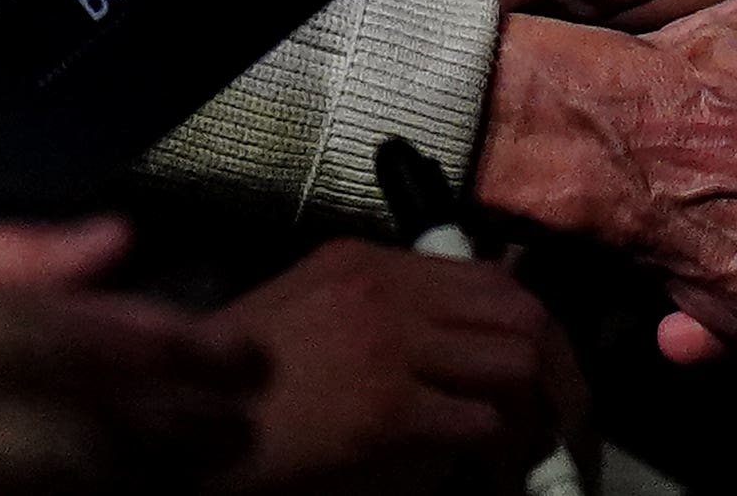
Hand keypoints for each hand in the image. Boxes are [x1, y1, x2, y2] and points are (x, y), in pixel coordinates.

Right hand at [199, 241, 571, 495]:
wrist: (170, 426)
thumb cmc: (232, 384)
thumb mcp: (308, 313)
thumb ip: (382, 310)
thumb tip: (462, 328)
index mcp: (369, 263)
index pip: (491, 277)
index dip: (534, 327)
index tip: (548, 371)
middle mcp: (388, 291)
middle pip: (521, 313)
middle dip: (559, 369)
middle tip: (566, 421)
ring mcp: (389, 348)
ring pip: (517, 363)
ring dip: (541, 414)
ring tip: (536, 455)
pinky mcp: (385, 411)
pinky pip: (481, 425)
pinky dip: (502, 456)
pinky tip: (494, 480)